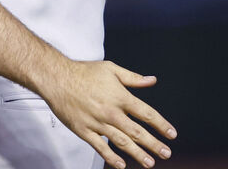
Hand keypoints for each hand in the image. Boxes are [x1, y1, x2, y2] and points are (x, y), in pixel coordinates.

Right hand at [37, 60, 175, 168]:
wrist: (56, 78)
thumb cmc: (83, 72)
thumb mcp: (111, 69)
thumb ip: (133, 78)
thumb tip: (152, 80)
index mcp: (120, 97)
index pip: (147, 114)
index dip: (161, 125)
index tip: (171, 134)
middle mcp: (111, 112)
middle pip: (138, 132)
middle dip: (154, 144)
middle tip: (166, 153)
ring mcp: (98, 123)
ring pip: (122, 142)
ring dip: (137, 154)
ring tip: (149, 162)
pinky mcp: (84, 130)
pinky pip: (100, 147)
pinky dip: (111, 157)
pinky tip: (121, 164)